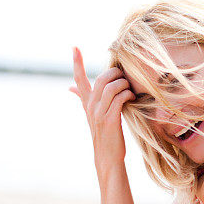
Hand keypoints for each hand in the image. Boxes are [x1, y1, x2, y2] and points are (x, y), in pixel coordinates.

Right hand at [70, 47, 135, 168]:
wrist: (107, 156)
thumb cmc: (104, 134)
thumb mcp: (91, 114)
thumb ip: (83, 98)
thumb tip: (70, 87)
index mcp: (87, 103)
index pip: (79, 79)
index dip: (77, 62)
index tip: (74, 47)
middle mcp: (90, 106)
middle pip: (101, 78)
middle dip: (116, 73)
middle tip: (125, 78)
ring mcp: (99, 113)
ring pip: (111, 87)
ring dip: (124, 84)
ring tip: (130, 90)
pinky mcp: (109, 120)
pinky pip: (119, 99)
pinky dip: (128, 95)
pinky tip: (132, 98)